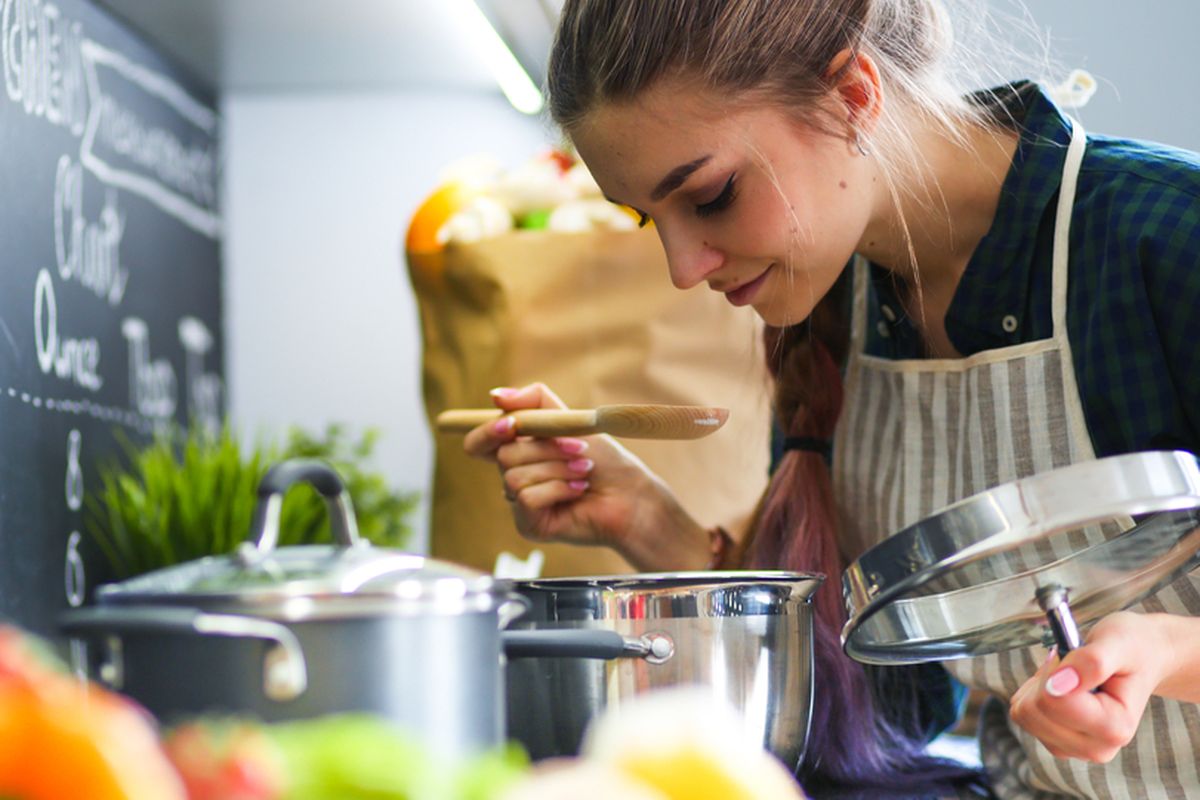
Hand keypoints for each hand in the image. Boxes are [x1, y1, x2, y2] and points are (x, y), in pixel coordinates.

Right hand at [460, 383, 709, 570]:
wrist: (632, 495)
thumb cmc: (605, 460)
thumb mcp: (570, 420)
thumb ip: (535, 402)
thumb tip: (495, 395)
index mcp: (519, 451)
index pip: (479, 443)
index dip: (487, 431)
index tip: (511, 424)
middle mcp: (514, 477)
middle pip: (503, 455)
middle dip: (546, 448)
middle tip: (579, 449)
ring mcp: (520, 503)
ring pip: (515, 477)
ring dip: (557, 468)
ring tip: (584, 471)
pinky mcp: (530, 525)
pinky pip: (527, 499)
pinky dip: (559, 489)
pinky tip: (578, 490)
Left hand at [1009, 611, 1176, 762]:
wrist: (1142, 659)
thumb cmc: (1131, 649)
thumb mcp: (1118, 643)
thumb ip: (1092, 662)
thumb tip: (1057, 685)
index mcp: (1115, 728)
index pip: (1053, 701)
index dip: (1056, 670)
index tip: (1076, 657)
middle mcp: (1097, 748)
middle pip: (1033, 710)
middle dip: (1046, 678)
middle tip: (1072, 665)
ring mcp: (1075, 749)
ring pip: (1023, 713)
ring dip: (1038, 686)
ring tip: (1070, 676)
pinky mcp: (1057, 743)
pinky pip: (1021, 714)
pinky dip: (1033, 694)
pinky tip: (1061, 687)